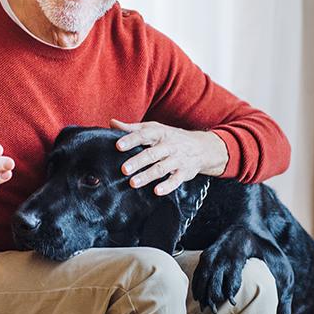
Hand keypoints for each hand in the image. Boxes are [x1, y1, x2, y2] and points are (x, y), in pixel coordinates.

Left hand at [111, 119, 227, 195]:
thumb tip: (112, 123)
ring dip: (147, 175)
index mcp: (159, 133)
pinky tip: (156, 191)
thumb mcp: (154, 128)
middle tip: (123, 169)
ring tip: (133, 183)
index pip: (143, 135)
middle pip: (151, 154)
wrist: (201, 147)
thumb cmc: (170, 137)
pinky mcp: (184, 172)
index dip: (131, 139)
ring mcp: (177, 159)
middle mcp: (168, 146)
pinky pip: (176, 180)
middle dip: (137, 161)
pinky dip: (167, 186)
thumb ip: (132, 128)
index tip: (118, 145)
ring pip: (161, 168)